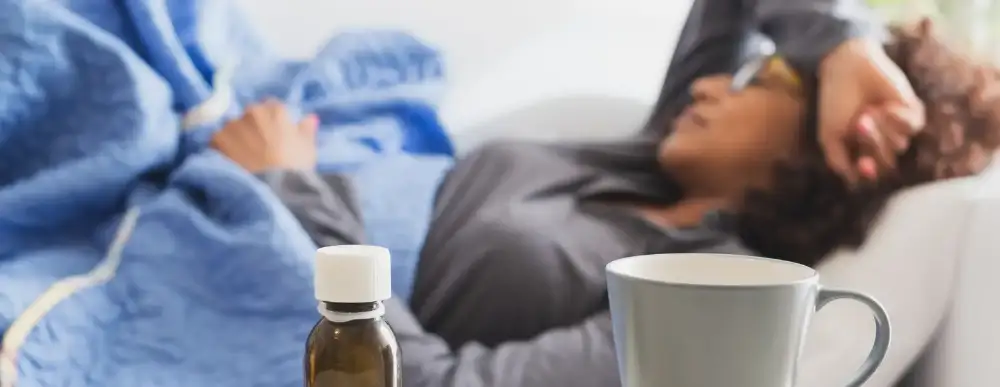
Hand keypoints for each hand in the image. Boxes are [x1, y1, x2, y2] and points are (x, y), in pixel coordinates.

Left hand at [211, 99, 318, 172]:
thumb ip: (306, 131)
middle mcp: (252, 112)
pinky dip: (221, 150)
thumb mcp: (308, 150)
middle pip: (249, 115)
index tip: (273, 136)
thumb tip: (309, 118)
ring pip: (232, 128)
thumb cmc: (295, 170)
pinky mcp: (216, 140)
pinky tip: (230, 164)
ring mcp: (233, 125)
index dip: (271, 122)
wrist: (272, 190)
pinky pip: (217, 142)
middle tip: (257, 149)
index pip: (271, 106)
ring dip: (235, 138)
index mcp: (276, 111)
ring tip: (242, 159)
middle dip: (252, 127)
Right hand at [817, 38, 924, 183]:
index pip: (872, 171)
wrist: (847, 68)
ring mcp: (897, 126)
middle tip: (860, 121)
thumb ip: (837, 161)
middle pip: (887, 160)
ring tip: (869, 110)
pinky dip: (899, 119)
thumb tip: (852, 181)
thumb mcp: (828, 135)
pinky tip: (886, 106)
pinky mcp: (912, 110)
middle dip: (873, 143)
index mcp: (862, 148)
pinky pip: (914, 126)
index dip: (869, 172)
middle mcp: (881, 140)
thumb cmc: (834, 100)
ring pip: (900, 144)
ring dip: (883, 129)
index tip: (863, 164)